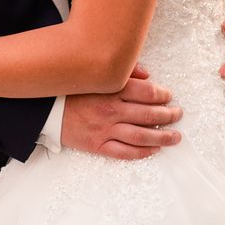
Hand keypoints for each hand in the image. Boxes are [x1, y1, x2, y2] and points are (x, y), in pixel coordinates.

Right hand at [61, 73, 182, 159]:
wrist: (47, 110)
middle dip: (168, 115)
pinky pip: (125, 152)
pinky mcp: (97, 145)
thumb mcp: (95, 75)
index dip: (163, 95)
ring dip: (163, 136)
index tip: (168, 96)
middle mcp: (111, 110)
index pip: (147, 92)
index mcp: (111, 90)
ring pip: (142, 136)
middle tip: (177, 114)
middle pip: (149, 114)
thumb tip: (147, 75)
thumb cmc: (72, 91)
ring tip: (175, 136)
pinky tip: (154, 150)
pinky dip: (143, 152)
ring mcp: (105, 130)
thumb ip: (123, 72)